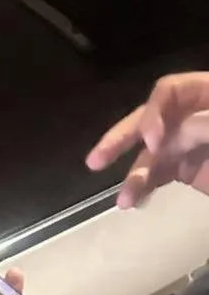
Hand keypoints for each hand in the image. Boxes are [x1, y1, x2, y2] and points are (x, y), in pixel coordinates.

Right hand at [87, 72, 208, 207]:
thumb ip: (207, 126)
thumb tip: (178, 133)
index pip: (170, 92)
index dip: (155, 114)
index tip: (154, 141)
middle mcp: (196, 114)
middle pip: (151, 119)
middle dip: (123, 138)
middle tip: (96, 159)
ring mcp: (192, 144)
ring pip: (152, 155)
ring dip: (135, 176)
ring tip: (124, 201)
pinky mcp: (190, 171)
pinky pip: (159, 176)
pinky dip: (144, 188)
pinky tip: (133, 202)